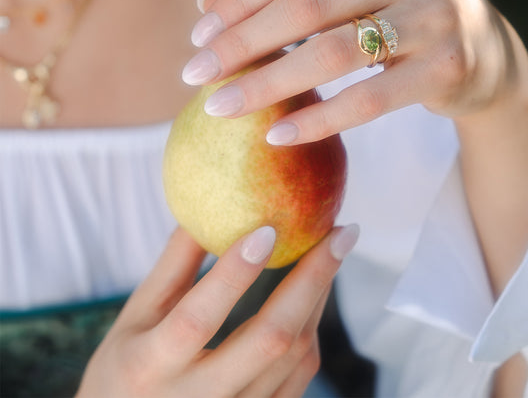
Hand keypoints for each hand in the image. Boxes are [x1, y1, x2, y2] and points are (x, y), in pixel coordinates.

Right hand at [76, 224, 357, 397]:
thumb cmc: (125, 371)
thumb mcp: (135, 318)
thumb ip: (172, 267)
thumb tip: (206, 212)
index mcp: (150, 365)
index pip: (197, 317)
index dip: (233, 273)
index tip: (270, 228)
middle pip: (269, 339)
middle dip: (312, 279)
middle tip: (341, 233)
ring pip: (294, 357)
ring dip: (318, 298)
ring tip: (331, 253)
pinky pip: (300, 375)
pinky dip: (311, 329)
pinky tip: (313, 296)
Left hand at [182, 0, 523, 143]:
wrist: (482, 51)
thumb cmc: (401, 16)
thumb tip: (207, 6)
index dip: (239, 0)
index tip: (199, 36)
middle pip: (305, 6)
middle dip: (240, 44)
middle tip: (194, 76)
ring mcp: (434, 14)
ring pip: (332, 52)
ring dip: (267, 84)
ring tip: (221, 108)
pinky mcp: (446, 66)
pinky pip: (369, 99)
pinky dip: (319, 119)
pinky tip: (277, 133)